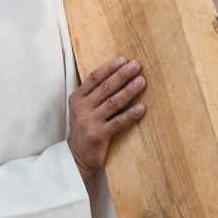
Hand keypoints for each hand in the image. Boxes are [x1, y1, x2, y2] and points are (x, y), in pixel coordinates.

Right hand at [67, 57, 146, 177]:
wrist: (75, 157)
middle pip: (105, 87)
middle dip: (122, 75)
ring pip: (113, 102)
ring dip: (129, 91)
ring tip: (142, 81)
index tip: (124, 59)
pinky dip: (130, 114)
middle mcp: (82, 108)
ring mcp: (89, 122)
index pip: (94, 78)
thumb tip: (118, 75)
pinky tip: (142, 108)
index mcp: (77, 98)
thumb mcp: (82, 109)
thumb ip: (94, 94)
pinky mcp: (98, 135)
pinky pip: (118, 122)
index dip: (110, 67)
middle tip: (136, 65)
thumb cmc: (84, 129)